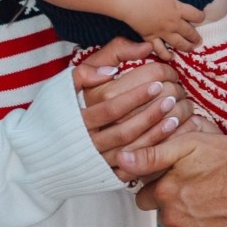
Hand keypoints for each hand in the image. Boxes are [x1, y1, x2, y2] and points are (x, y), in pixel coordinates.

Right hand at [72, 41, 194, 171]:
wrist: (50, 148)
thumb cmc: (67, 106)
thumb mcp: (76, 78)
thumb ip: (103, 60)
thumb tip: (141, 50)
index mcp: (78, 119)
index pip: (111, 107)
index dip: (136, 95)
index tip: (158, 82)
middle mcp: (87, 143)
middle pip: (124, 131)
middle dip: (151, 114)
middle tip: (173, 98)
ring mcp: (98, 162)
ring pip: (132, 151)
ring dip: (157, 134)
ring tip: (176, 116)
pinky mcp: (107, 175)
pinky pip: (135, 168)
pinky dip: (154, 154)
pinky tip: (169, 139)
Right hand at [120, 0, 203, 49]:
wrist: (130, 0)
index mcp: (178, 9)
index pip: (195, 15)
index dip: (200, 17)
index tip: (202, 18)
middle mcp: (172, 23)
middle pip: (188, 32)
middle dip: (195, 37)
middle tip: (199, 41)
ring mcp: (161, 32)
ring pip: (178, 43)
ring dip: (186, 47)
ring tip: (190, 49)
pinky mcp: (150, 37)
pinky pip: (160, 49)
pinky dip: (166, 55)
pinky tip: (170, 57)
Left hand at [124, 128, 226, 226]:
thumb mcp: (191, 144)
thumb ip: (152, 154)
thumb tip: (120, 159)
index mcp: (165, 191)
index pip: (145, 198)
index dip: (160, 189)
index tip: (179, 183)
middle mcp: (174, 218)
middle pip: (163, 216)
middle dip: (176, 207)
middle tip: (201, 193)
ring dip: (190, 224)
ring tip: (214, 207)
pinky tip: (217, 226)